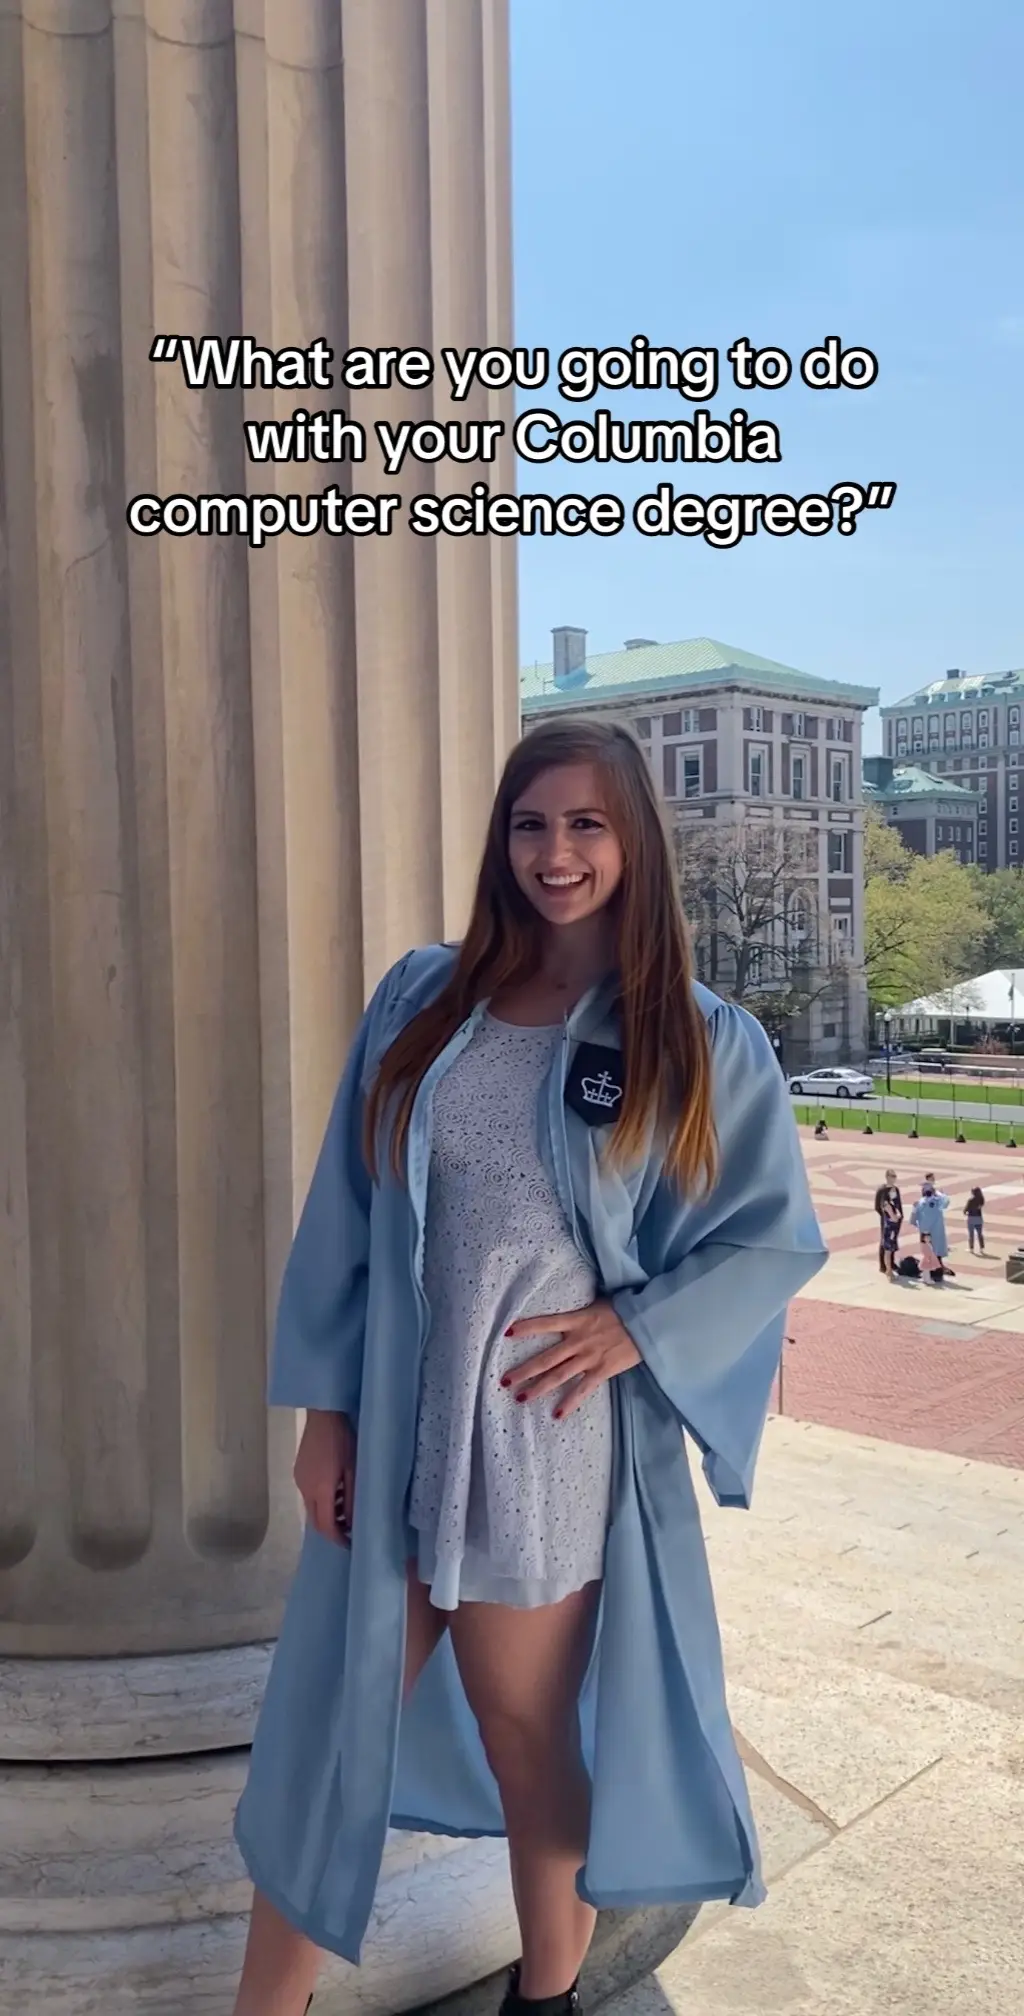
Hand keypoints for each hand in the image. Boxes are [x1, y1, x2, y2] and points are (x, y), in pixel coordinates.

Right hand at [294, 1409, 355, 1546]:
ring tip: (344, 1509)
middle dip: (331, 1530)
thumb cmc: (343, 1441)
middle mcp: (305, 1489)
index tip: (349, 1543)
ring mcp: (299, 1480)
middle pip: (315, 1521)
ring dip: (326, 1515)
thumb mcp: (353, 1470)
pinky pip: (308, 1495)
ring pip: (311, 1508)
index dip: (337, 1538)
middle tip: (348, 1530)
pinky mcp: (298, 1472)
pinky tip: (335, 1492)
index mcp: (320, 1490)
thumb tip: (350, 1522)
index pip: (326, 1526)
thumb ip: (351, 1498)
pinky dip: (321, 1501)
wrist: (323, 1415)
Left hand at [502, 1299, 641, 1418]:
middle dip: (524, 1369)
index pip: (546, 1323)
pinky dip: (569, 1403)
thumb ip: (583, 1311)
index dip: (527, 1327)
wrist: (649, 1322)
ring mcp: (589, 1358)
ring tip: (520, 1397)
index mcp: (577, 1320)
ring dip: (538, 1387)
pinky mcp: (602, 1371)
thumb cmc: (626, 1309)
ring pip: (558, 1375)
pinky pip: (582, 1390)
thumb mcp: (599, 1303)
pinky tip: (556, 1415)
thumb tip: (572, 1310)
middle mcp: (578, 1341)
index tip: (507, 1333)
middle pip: (546, 1358)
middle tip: (504, 1380)